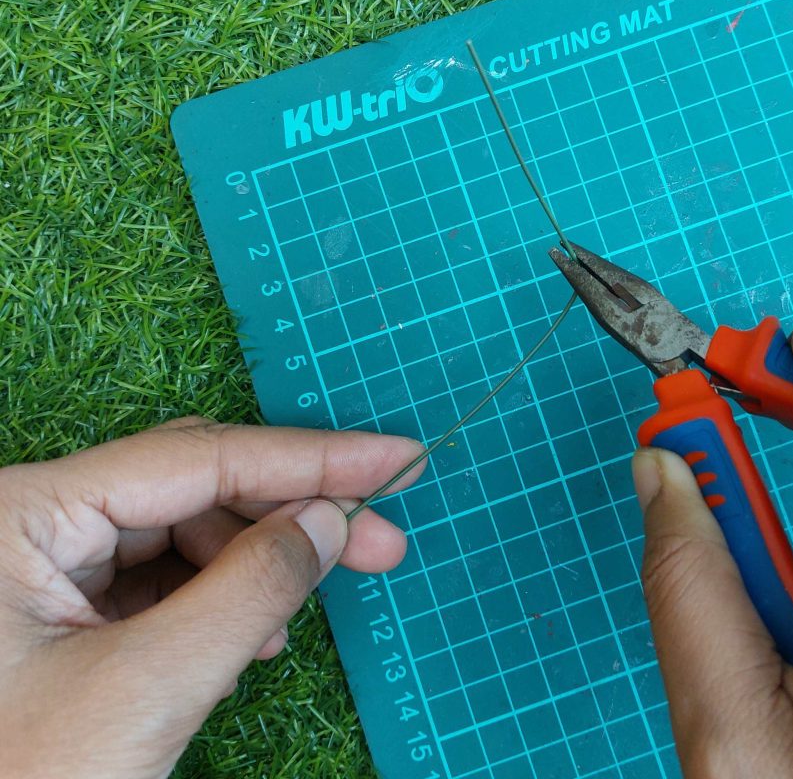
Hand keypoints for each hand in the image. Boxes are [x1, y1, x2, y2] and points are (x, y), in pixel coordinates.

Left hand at [0, 416, 422, 778]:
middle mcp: (37, 522)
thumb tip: (328, 520)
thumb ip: (250, 589)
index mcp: (27, 512)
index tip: (397, 460)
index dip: (311, 458)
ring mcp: (45, 567)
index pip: (199, 458)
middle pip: (196, 490)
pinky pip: (163, 581)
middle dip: (291, 516)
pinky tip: (247, 641)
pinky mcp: (61, 613)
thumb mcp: (145, 691)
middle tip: (381, 542)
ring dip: (253, 572)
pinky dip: (218, 606)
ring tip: (289, 624)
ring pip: (184, 535)